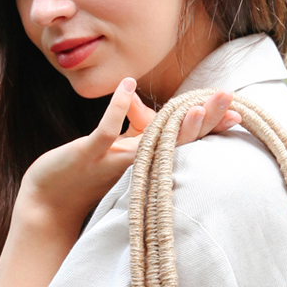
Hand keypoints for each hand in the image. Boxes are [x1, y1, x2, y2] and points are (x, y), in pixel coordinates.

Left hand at [15, 81, 240, 238]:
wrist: (49, 201)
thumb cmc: (85, 173)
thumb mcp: (116, 146)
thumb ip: (130, 123)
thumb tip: (135, 91)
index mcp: (148, 160)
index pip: (186, 140)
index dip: (210, 126)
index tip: (236, 112)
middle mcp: (137, 163)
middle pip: (180, 142)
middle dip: (206, 121)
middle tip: (229, 100)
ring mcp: (114, 160)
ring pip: (152, 142)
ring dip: (176, 125)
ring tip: (197, 106)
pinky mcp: (89, 155)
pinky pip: (107, 132)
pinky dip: (117, 107)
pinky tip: (128, 85)